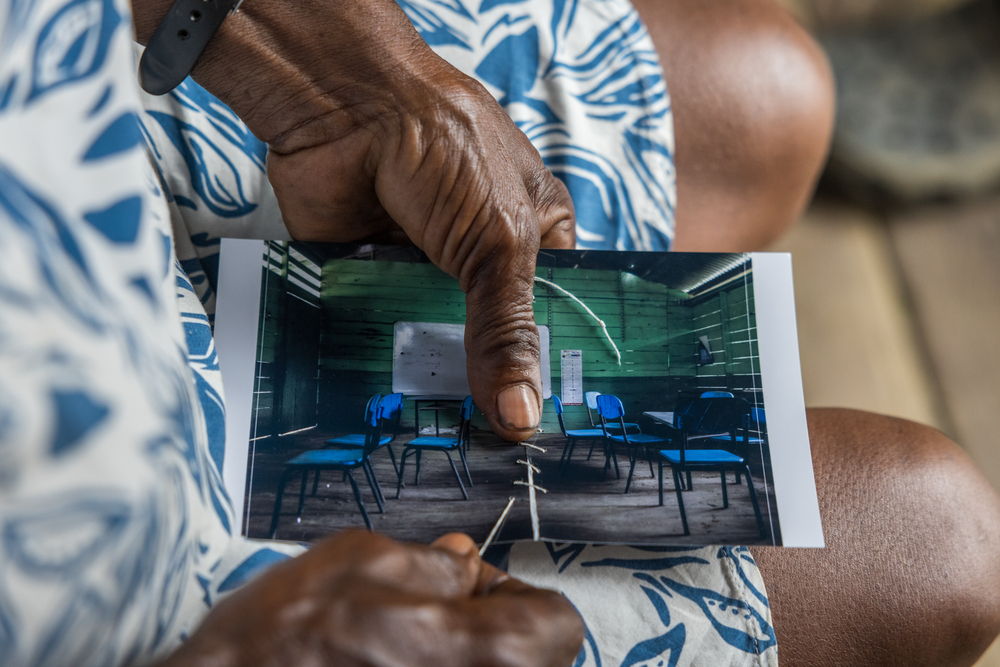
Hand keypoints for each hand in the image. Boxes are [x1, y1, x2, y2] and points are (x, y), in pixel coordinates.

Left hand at [133, 0, 575, 440]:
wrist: (346, 104)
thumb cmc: (447, 148)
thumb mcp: (499, 240)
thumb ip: (507, 331)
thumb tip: (522, 418)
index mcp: (535, 236)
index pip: (552, 318)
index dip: (549, 371)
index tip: (546, 433)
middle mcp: (481, 256)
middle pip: (491, 339)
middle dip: (488, 387)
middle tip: (490, 453)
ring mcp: (423, 268)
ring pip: (434, 342)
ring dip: (432, 381)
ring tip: (442, 447)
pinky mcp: (370, 277)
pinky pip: (381, 334)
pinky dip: (382, 365)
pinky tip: (388, 413)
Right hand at [159, 531, 583, 666]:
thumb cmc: (283, 646)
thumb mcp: (365, 563)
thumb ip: (435, 563)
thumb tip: (465, 563)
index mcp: (494, 657)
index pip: (560, 622)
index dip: (515, 595)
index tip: (470, 589)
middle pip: (528, 659)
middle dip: (485, 630)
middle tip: (424, 617)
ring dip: (454, 658)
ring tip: (391, 650)